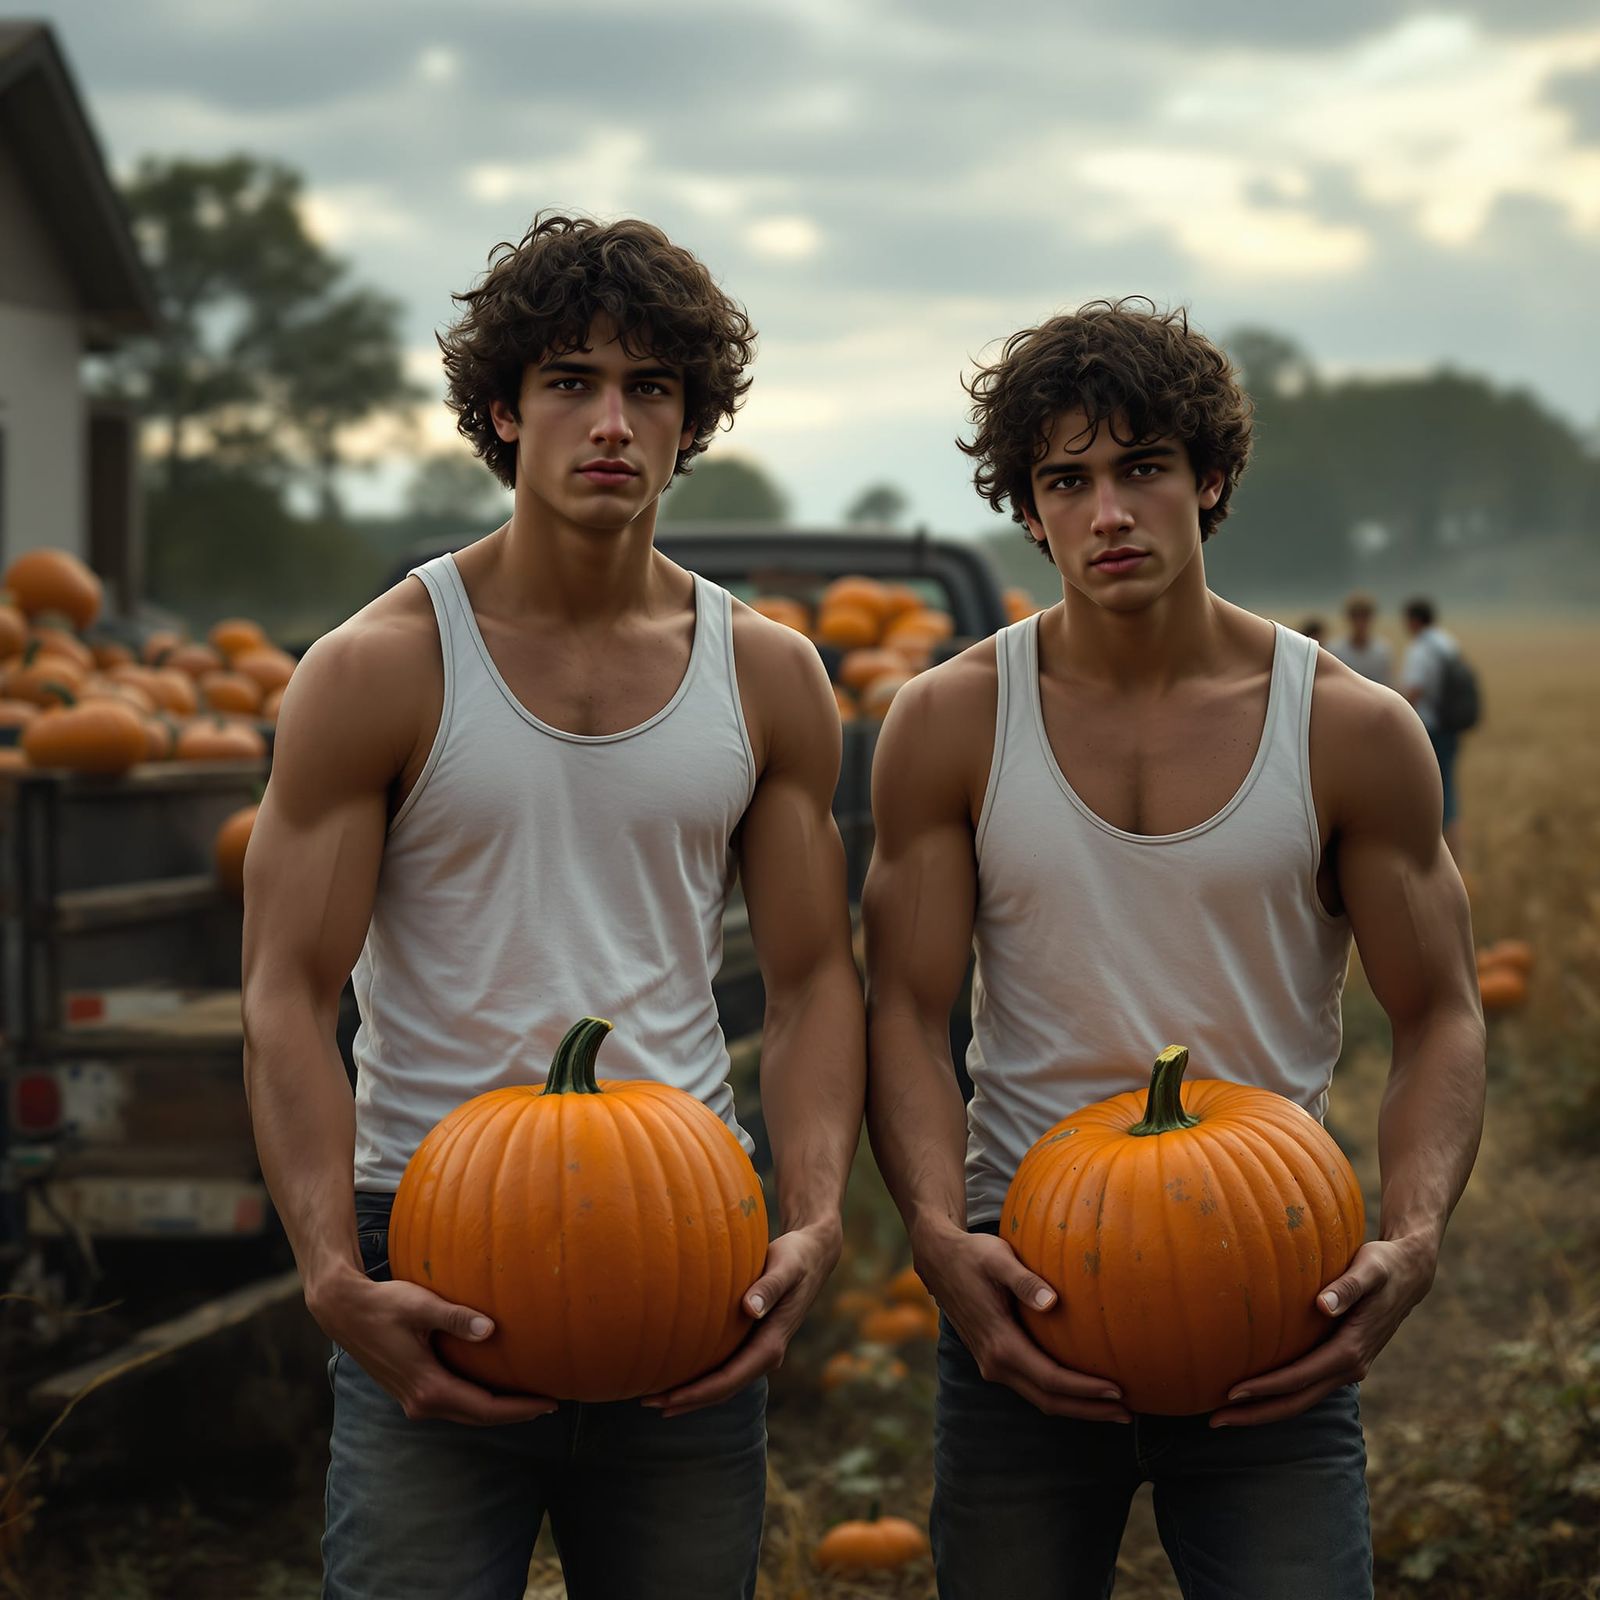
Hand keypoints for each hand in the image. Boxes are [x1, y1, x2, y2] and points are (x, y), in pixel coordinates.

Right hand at [313, 1268, 556, 1426]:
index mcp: (428, 1387)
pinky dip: (476, 1400)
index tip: (550, 1403)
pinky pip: (452, 1404)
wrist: (344, 1311)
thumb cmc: (384, 1303)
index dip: (520, 1409)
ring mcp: (412, 1400)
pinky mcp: (409, 1391)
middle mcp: (420, 1402)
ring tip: (528, 1398)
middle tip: (550, 1404)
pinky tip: (492, 1387)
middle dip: (515, 1413)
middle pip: (478, 1417)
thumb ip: (457, 1318)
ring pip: (464, 1413)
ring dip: (496, 1409)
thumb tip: (491, 1329)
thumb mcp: (422, 1305)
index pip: (485, 1408)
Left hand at [642, 1220, 841, 1418]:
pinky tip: (680, 1372)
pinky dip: (702, 1377)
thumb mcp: (786, 1267)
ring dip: (692, 1394)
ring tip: (656, 1398)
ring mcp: (760, 1350)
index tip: (667, 1399)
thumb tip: (750, 1310)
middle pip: (723, 1390)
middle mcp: (767, 1354)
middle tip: (647, 1401)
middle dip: (687, 1401)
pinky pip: (726, 1368)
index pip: (729, 1380)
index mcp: (772, 1343)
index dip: (697, 1393)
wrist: (814, 1254)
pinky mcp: (754, 1340)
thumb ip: (769, 1287)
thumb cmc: (797, 1256)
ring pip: (724, 1384)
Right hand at [915, 1226, 1129, 1422]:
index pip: (1050, 1379)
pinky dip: (1059, 1393)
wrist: (938, 1261)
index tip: (1118, 1391)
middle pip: (1049, 1401)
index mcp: (999, 1343)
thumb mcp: (997, 1258)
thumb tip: (1052, 1302)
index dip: (1085, 1390)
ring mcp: (992, 1365)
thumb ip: (1023, 1281)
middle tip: (1127, 1413)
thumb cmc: (972, 1255)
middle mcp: (994, 1363)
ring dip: (1076, 1406)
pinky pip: (1032, 1386)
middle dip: (1089, 1410)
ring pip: (1040, 1399)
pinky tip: (1081, 1387)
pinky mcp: (994, 1360)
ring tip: (1113, 1407)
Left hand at [1209, 1234, 1438, 1427]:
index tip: (1232, 1393)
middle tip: (1214, 1420)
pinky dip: (1280, 1395)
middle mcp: (1350, 1367)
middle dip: (1256, 1414)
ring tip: (1224, 1414)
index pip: (1300, 1377)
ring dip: (1265, 1409)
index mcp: (1352, 1349)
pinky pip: (1307, 1386)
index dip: (1266, 1388)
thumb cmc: (1384, 1265)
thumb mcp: (1370, 1269)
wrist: (1409, 1274)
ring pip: (1301, 1399)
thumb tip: (1323, 1305)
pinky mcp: (1341, 1361)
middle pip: (1297, 1401)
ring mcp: (1347, 1368)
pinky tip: (1254, 1392)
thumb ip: (1347, 1287)